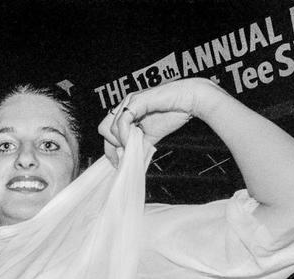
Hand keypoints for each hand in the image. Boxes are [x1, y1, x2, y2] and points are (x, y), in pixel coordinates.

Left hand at [98, 77, 224, 165]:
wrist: (190, 100)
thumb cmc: (174, 113)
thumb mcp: (152, 136)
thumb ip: (139, 146)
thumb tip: (130, 162)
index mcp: (127, 112)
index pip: (108, 131)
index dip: (109, 150)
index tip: (116, 163)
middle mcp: (125, 105)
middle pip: (103, 129)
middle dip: (111, 146)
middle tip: (125, 154)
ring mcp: (129, 102)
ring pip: (109, 127)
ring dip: (120, 141)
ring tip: (134, 145)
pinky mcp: (136, 101)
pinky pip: (122, 122)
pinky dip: (125, 135)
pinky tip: (135, 140)